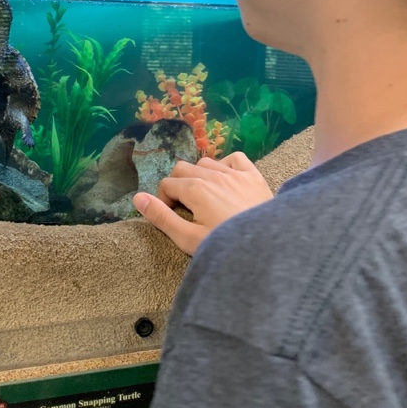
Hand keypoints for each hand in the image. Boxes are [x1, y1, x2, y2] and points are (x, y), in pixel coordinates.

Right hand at [133, 152, 273, 254]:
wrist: (268, 249)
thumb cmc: (225, 247)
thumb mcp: (188, 239)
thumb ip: (161, 217)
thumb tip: (138, 198)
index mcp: (195, 189)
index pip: (167, 185)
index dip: (164, 201)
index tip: (174, 217)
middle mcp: (213, 174)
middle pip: (183, 168)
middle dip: (178, 185)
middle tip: (186, 208)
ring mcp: (235, 173)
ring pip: (206, 162)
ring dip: (200, 175)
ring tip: (205, 197)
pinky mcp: (254, 176)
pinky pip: (235, 158)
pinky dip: (226, 166)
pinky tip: (227, 182)